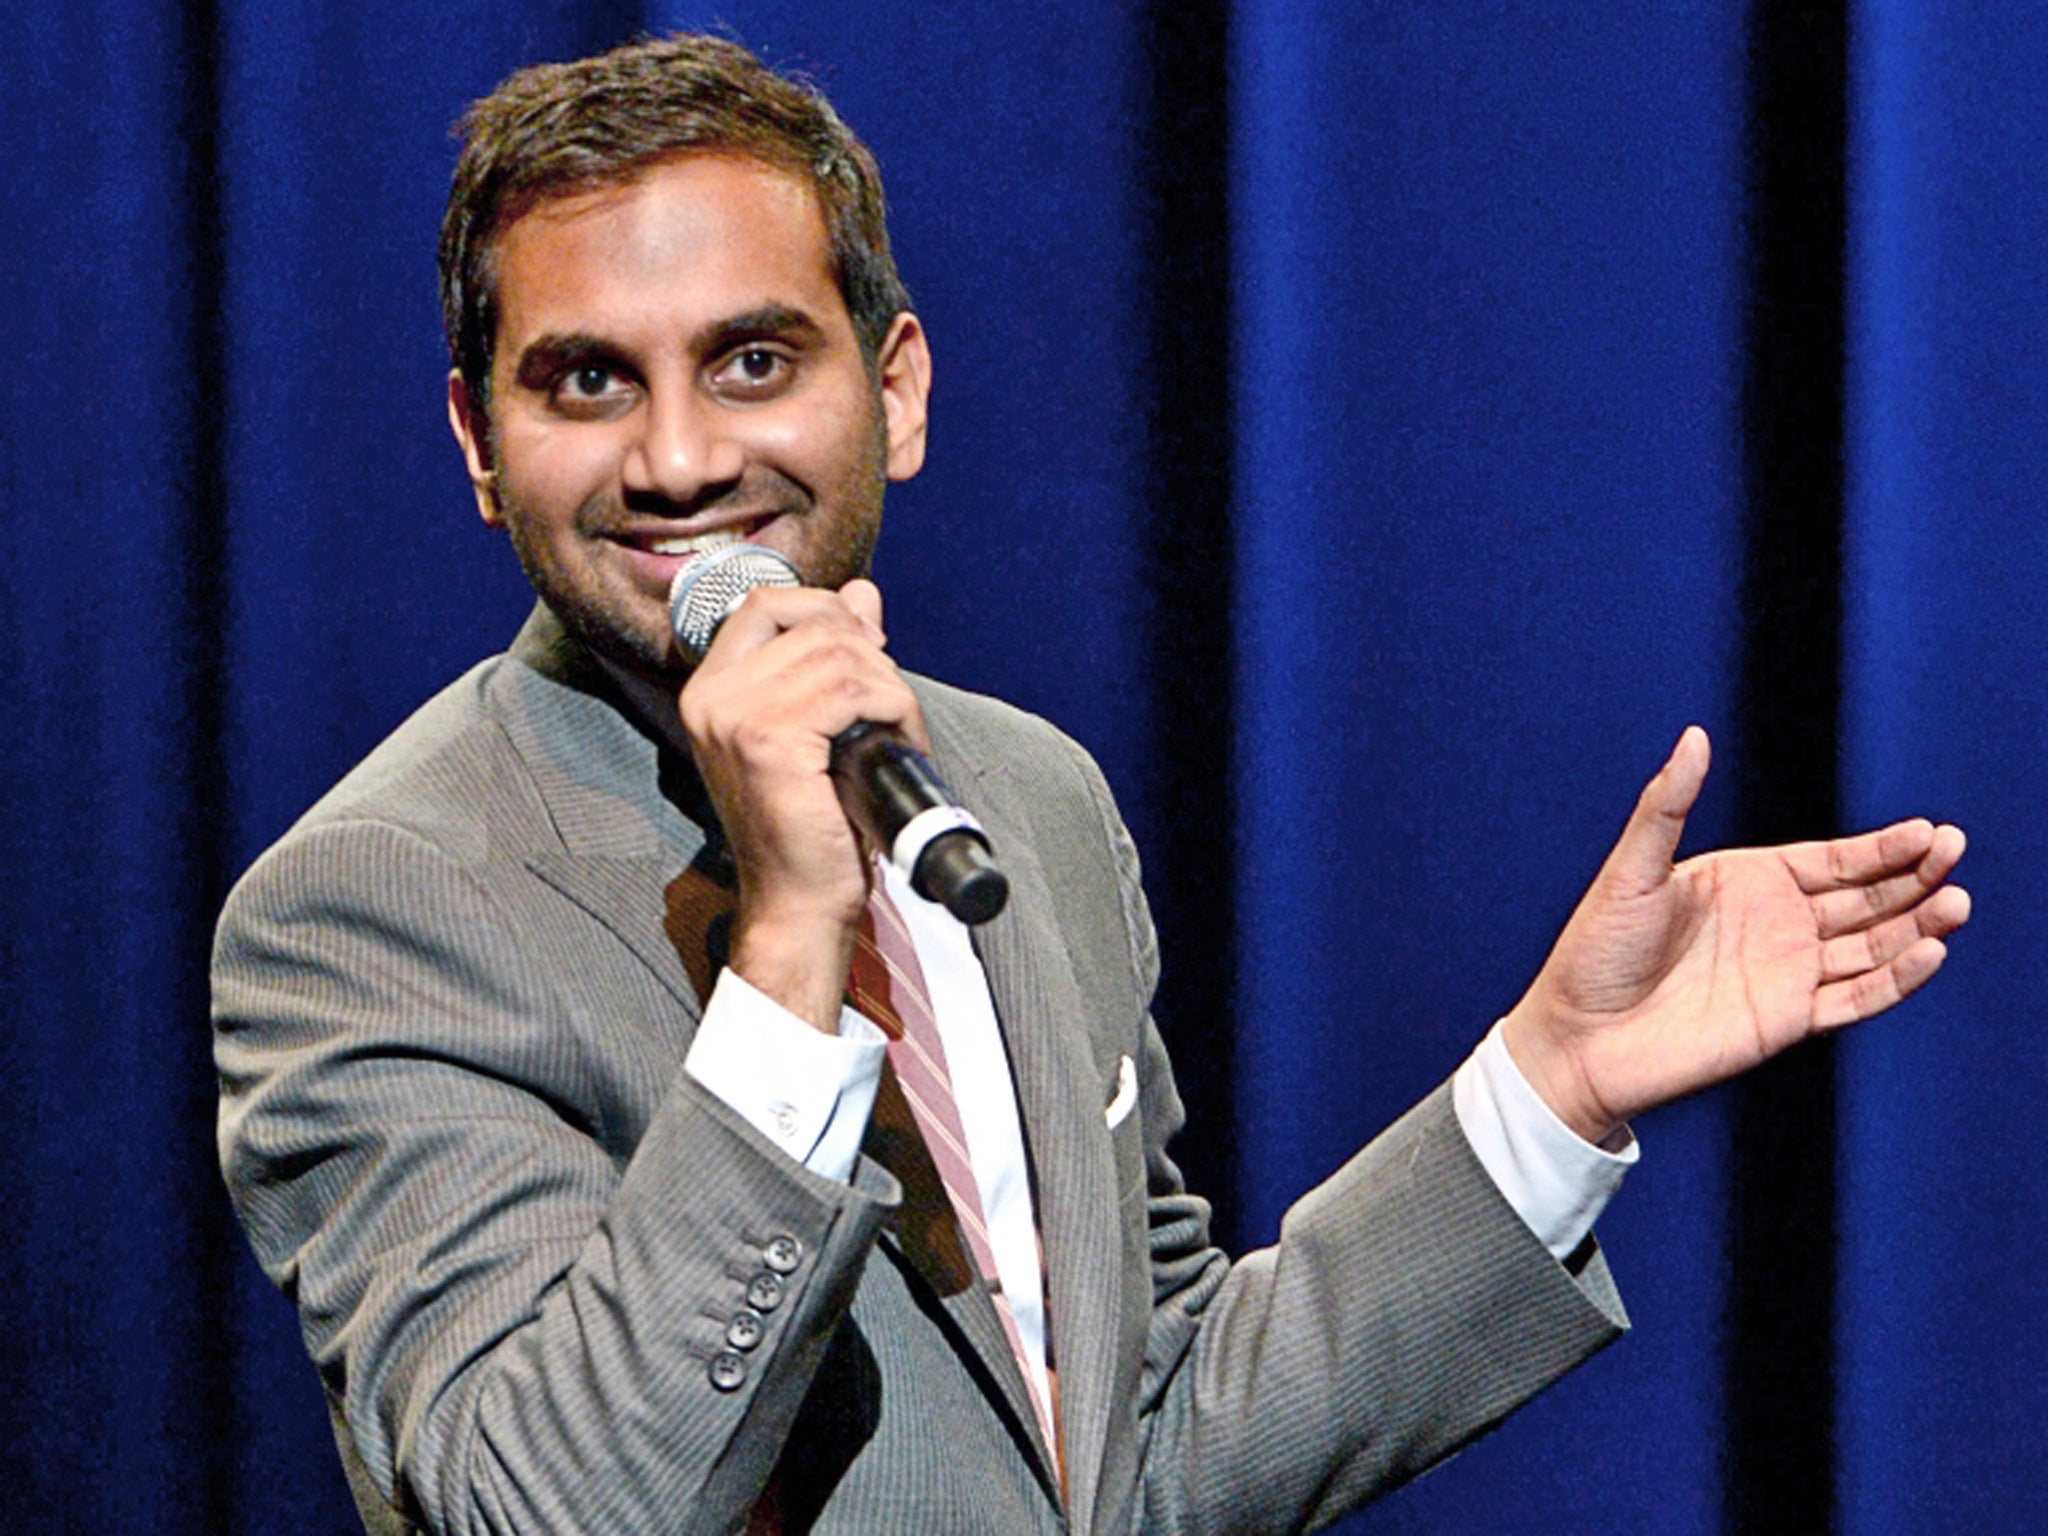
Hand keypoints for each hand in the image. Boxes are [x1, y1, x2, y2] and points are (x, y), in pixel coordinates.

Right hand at [678, 578, 927, 1030]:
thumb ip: (831, 653)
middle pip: (812, 623)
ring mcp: (736, 715)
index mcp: (711, 688)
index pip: (765, 603)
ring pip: (840, 654)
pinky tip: (896, 743)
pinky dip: (892, 710)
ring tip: (896, 732)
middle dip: (869, 656)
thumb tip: (861, 592)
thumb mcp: (818, 725)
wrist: (799, 901)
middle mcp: (711, 695)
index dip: (825, 613)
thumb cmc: (812, 822)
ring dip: (888, 689)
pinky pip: (852, 691)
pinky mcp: (770, 740)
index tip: (866, 652)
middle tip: (890, 708)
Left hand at [1501, 727, 1969, 1143]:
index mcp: (1748, 881)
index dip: (1882, 847)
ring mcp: (1787, 974)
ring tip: (1957, 902)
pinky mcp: (1788, 1021)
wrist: (1578, 1037)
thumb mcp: (1631, 869)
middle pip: (1866, 898)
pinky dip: (1897, 979)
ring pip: (1873, 946)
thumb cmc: (1594, 951)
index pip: (1834, 860)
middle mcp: (1777, 924)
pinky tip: (1929, 953)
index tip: (1929, 831)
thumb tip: (1693, 736)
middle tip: (1955, 852)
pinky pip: (1856, 998)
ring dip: (1918, 925)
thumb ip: (1666, 804)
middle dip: (1914, 876)